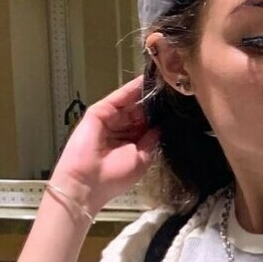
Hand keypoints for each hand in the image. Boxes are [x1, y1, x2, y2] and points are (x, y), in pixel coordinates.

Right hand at [49, 76, 159, 212]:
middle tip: (172, 87)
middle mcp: (120, 129)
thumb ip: (150, 141)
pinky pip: (118, 97)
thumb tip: (160, 126)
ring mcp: (109, 119)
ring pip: (130, 102)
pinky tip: (144, 80)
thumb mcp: (141, 160)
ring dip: (145, 92)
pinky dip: (131, 89)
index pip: (147, 124)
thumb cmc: (115, 177)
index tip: (175, 104)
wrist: (87, 182)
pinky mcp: (99, 112)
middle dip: (154, 101)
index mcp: (130, 143)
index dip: (159, 115)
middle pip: (139, 111)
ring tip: (162, 79)